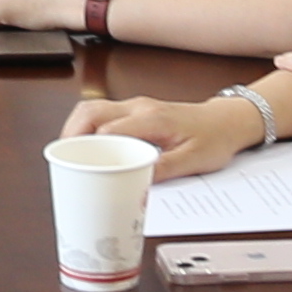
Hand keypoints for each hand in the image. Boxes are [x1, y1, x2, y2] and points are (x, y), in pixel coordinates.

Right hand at [59, 91, 244, 183]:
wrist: (228, 121)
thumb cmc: (214, 138)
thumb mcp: (194, 160)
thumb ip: (165, 170)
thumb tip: (136, 185)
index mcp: (151, 118)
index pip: (107, 129)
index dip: (88, 148)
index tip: (77, 167)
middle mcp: (138, 107)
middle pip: (91, 112)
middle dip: (71, 135)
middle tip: (63, 161)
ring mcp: (135, 106)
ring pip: (93, 109)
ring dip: (76, 129)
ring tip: (69, 155)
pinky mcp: (135, 112)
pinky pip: (103, 114)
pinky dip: (88, 129)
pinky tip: (88, 149)